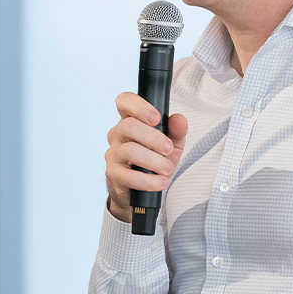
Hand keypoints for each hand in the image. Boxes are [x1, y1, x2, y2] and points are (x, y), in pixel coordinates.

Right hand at [104, 92, 187, 222]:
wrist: (140, 192)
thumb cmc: (153, 163)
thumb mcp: (171, 145)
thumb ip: (176, 131)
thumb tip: (179, 119)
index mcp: (130, 121)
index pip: (124, 101)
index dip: (139, 106)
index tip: (156, 118)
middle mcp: (118, 135)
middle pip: (129, 126)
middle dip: (154, 138)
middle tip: (168, 149)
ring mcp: (113, 154)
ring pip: (130, 151)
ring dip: (154, 161)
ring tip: (167, 169)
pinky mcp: (113, 175)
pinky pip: (129, 176)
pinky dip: (149, 180)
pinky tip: (161, 181)